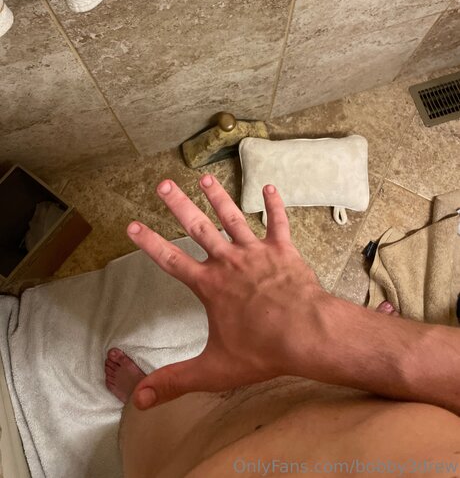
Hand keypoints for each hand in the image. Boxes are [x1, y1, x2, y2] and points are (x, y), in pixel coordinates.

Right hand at [126, 174, 327, 410]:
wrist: (306, 334)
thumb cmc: (261, 350)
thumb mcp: (213, 370)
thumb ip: (174, 382)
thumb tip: (139, 401)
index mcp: (210, 286)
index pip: (170, 261)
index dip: (149, 243)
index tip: (132, 225)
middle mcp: (228, 262)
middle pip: (198, 228)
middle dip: (179, 205)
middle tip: (164, 183)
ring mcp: (256, 252)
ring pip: (233, 218)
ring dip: (218, 197)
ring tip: (204, 178)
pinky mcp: (282, 250)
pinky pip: (278, 222)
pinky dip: (274, 205)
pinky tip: (270, 186)